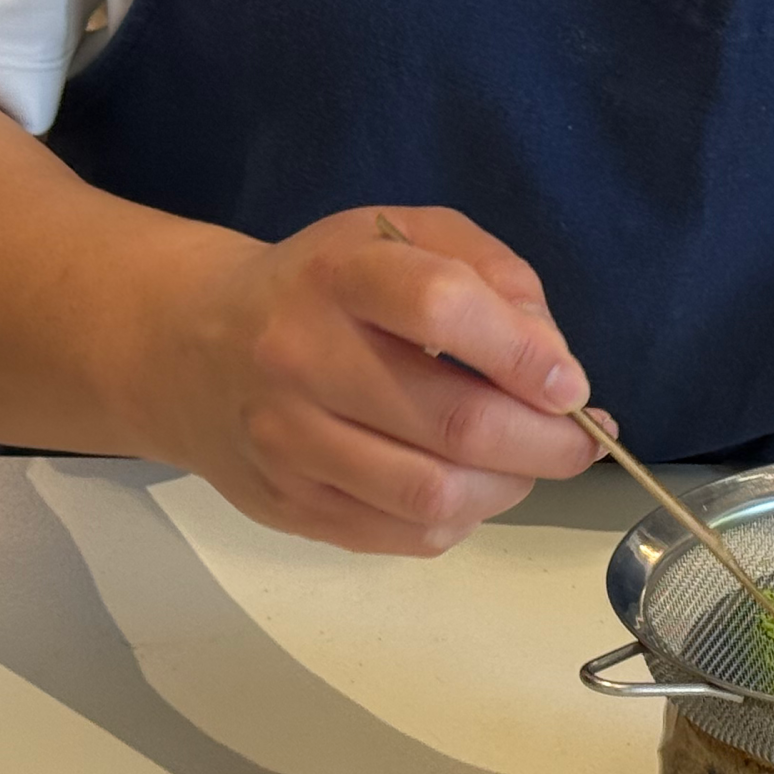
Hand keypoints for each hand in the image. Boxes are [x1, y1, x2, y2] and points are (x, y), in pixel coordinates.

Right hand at [139, 205, 605, 556]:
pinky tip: (466, 485)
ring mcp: (289, 441)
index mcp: (339, 275)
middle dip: (545, 443)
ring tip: (524, 463)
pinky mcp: (289, 505)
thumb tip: (556, 365)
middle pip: (454, 423)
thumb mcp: (407, 238)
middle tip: (579, 441)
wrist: (194, 347)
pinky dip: (461, 519)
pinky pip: (406, 535)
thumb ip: (495, 277)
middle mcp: (301, 358)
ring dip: (509, 488)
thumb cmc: (329, 288)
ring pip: (434, 495)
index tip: (570, 384)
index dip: (525, 353)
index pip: (441, 308)